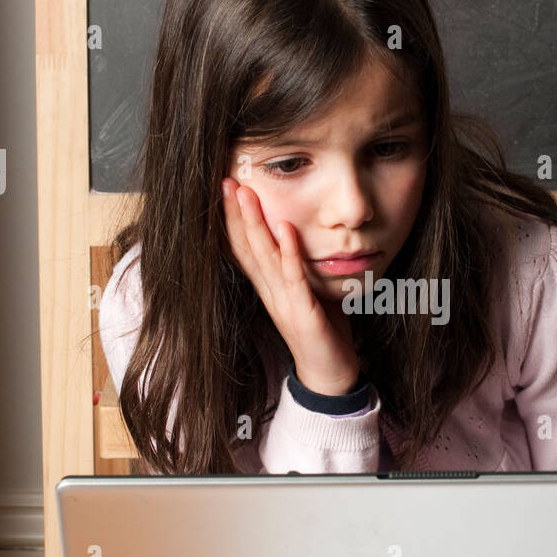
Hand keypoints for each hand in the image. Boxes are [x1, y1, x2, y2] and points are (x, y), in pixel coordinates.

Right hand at [221, 177, 360, 394]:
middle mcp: (270, 293)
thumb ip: (302, 267)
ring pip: (264, 258)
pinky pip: (293, 279)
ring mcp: (283, 303)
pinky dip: (288, 253)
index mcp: (269, 288)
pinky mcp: (302, 314)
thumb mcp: (310, 293)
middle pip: (246, 247)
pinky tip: (285, 229)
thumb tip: (304, 237)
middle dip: (235, 213)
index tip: (228, 188)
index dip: (233, 219)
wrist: (330, 375)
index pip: (245, 248)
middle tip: (226, 181)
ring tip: (246, 194)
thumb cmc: (323, 332)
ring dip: (254, 225)